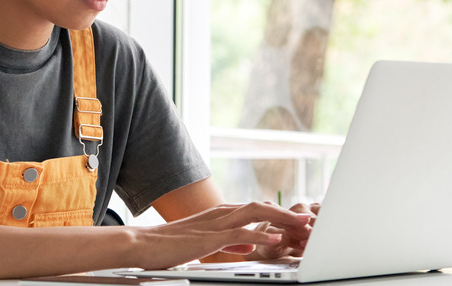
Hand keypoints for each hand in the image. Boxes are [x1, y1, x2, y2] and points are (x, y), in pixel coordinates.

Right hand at [132, 202, 311, 268]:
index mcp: (220, 214)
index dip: (279, 213)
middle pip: (261, 206)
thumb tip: (249, 245)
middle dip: (287, 212)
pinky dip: (260, 235)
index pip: (257, 208)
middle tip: (308, 219)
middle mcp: (220, 213)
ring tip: (301, 225)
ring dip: (281, 219)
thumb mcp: (205, 242)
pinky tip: (274, 239)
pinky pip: (239, 234)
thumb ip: (229, 241)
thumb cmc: (170, 245)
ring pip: (255, 214)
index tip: (298, 221)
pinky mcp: (209, 238)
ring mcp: (215, 224)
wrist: (143, 244)